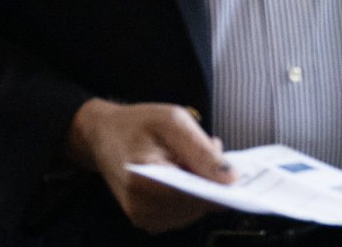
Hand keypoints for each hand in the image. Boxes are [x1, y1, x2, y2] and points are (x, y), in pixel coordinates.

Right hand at [63, 98, 234, 233]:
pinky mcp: (149, 220)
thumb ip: (202, 151)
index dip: (220, 184)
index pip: (196, 196)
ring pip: (196, 210)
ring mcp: (144, 217)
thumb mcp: (173, 121)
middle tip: (209, 148)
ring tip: (192, 156)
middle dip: (212, 179)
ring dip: (204, 185)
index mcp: (143, 180)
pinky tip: (185, 171)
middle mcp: (140, 206)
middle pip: (199, 204)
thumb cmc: (137, 124)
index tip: (236, 170)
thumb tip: (231, 179)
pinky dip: (193, 193)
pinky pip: (186, 212)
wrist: (105, 136)